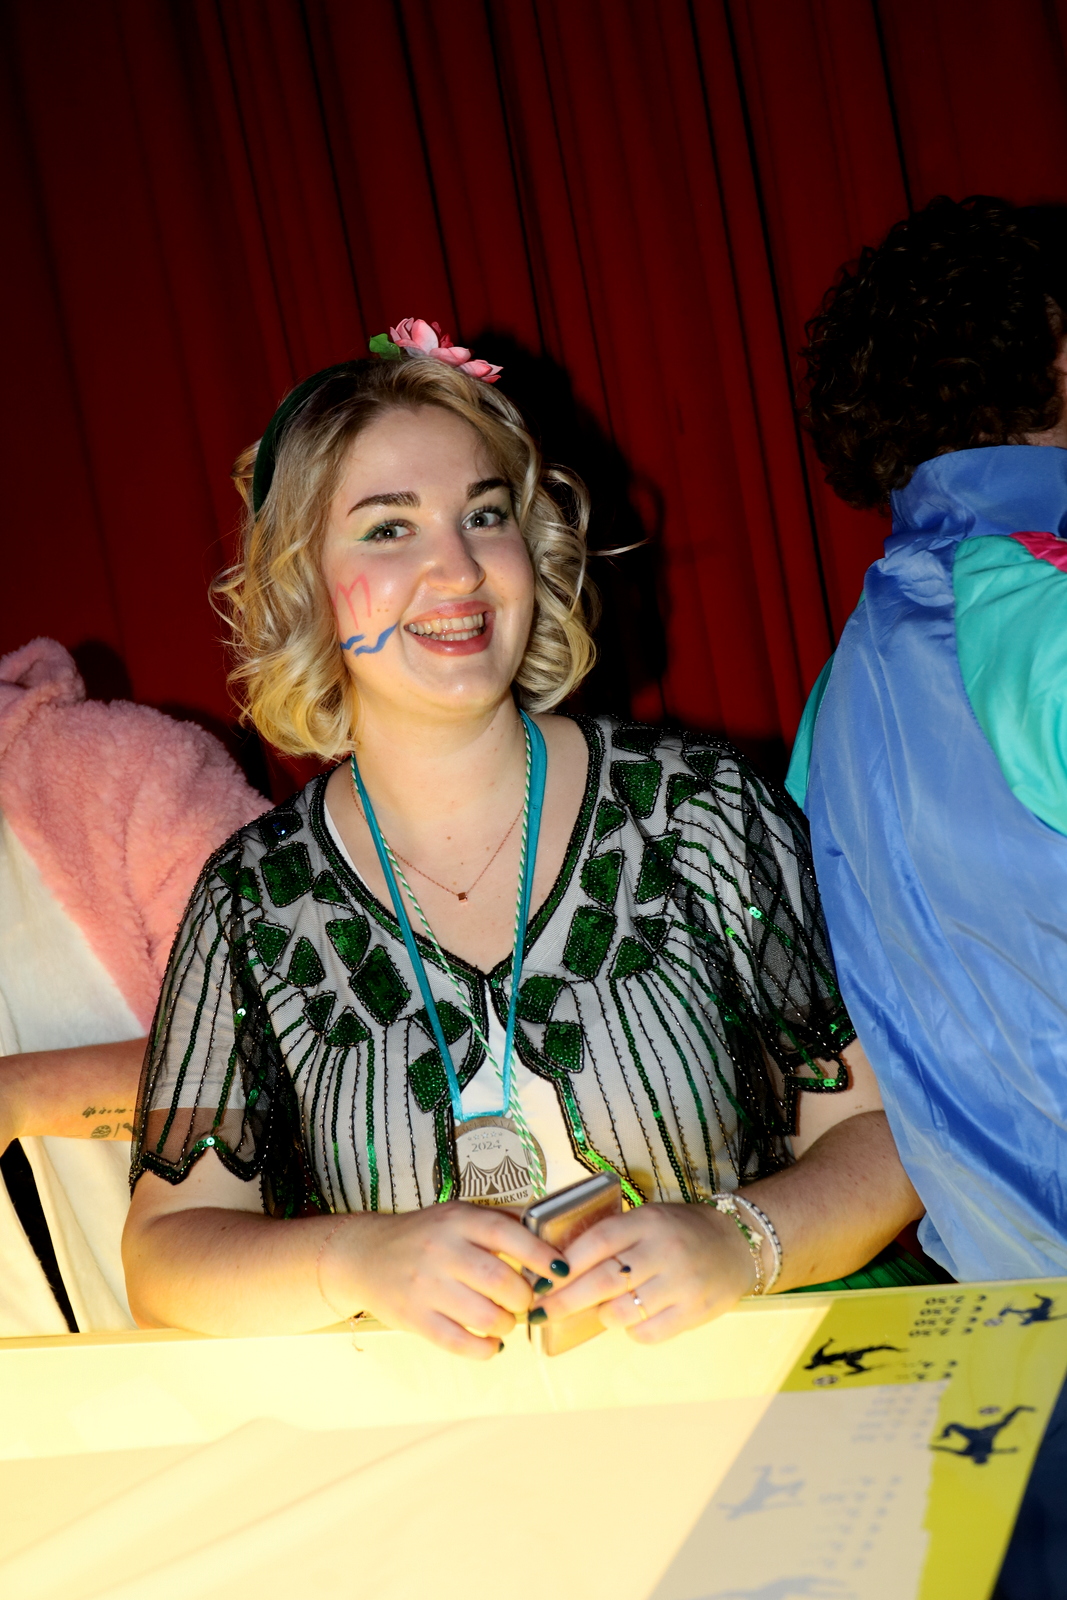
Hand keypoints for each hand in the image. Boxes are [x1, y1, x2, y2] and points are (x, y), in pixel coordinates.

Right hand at [320, 1201, 567, 1360]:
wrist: (366, 1256)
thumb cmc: (425, 1236)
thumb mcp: (459, 1215)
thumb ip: (501, 1222)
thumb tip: (551, 1238)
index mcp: (458, 1220)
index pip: (507, 1233)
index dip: (540, 1254)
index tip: (560, 1269)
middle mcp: (441, 1249)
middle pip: (500, 1280)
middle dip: (524, 1297)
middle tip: (525, 1300)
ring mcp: (425, 1286)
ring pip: (485, 1316)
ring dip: (507, 1324)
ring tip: (506, 1320)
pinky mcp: (414, 1318)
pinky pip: (460, 1343)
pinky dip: (485, 1349)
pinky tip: (490, 1343)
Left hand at [536, 1202, 757, 1344]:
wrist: (736, 1243)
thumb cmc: (679, 1232)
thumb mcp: (648, 1219)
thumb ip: (613, 1238)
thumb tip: (560, 1269)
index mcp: (648, 1221)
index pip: (598, 1240)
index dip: (565, 1262)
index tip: (541, 1279)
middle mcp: (664, 1249)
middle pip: (603, 1280)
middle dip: (565, 1300)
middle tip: (541, 1312)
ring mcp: (681, 1282)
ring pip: (622, 1311)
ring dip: (602, 1315)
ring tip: (602, 1310)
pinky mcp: (694, 1311)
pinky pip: (647, 1333)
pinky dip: (632, 1331)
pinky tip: (634, 1319)